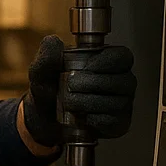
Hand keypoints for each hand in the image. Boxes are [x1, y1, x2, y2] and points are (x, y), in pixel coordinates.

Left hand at [21, 35, 137, 146]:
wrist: (43, 119)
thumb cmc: (49, 90)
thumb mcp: (42, 71)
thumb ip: (46, 55)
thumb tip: (54, 41)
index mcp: (107, 63)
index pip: (123, 57)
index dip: (108, 61)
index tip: (88, 66)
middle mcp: (120, 82)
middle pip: (123, 80)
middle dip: (94, 82)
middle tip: (72, 85)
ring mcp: (121, 104)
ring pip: (117, 102)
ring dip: (89, 102)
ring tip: (69, 102)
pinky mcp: (117, 124)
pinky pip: (112, 121)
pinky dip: (93, 119)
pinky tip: (82, 117)